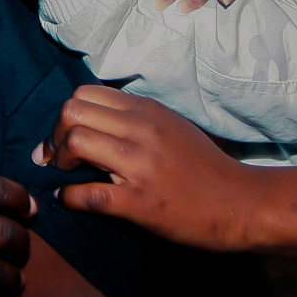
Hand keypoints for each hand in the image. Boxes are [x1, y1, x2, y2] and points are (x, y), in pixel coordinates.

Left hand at [42, 84, 258, 251]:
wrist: (241, 203)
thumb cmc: (206, 167)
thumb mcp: (172, 127)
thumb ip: (137, 118)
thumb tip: (97, 120)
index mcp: (148, 111)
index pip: (86, 93)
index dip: (67, 114)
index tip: (66, 136)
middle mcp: (142, 130)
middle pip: (72, 111)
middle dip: (56, 134)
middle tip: (59, 157)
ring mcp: (141, 165)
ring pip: (76, 141)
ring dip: (61, 160)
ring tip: (68, 175)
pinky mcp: (140, 201)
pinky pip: (88, 193)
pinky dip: (70, 197)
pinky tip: (71, 200)